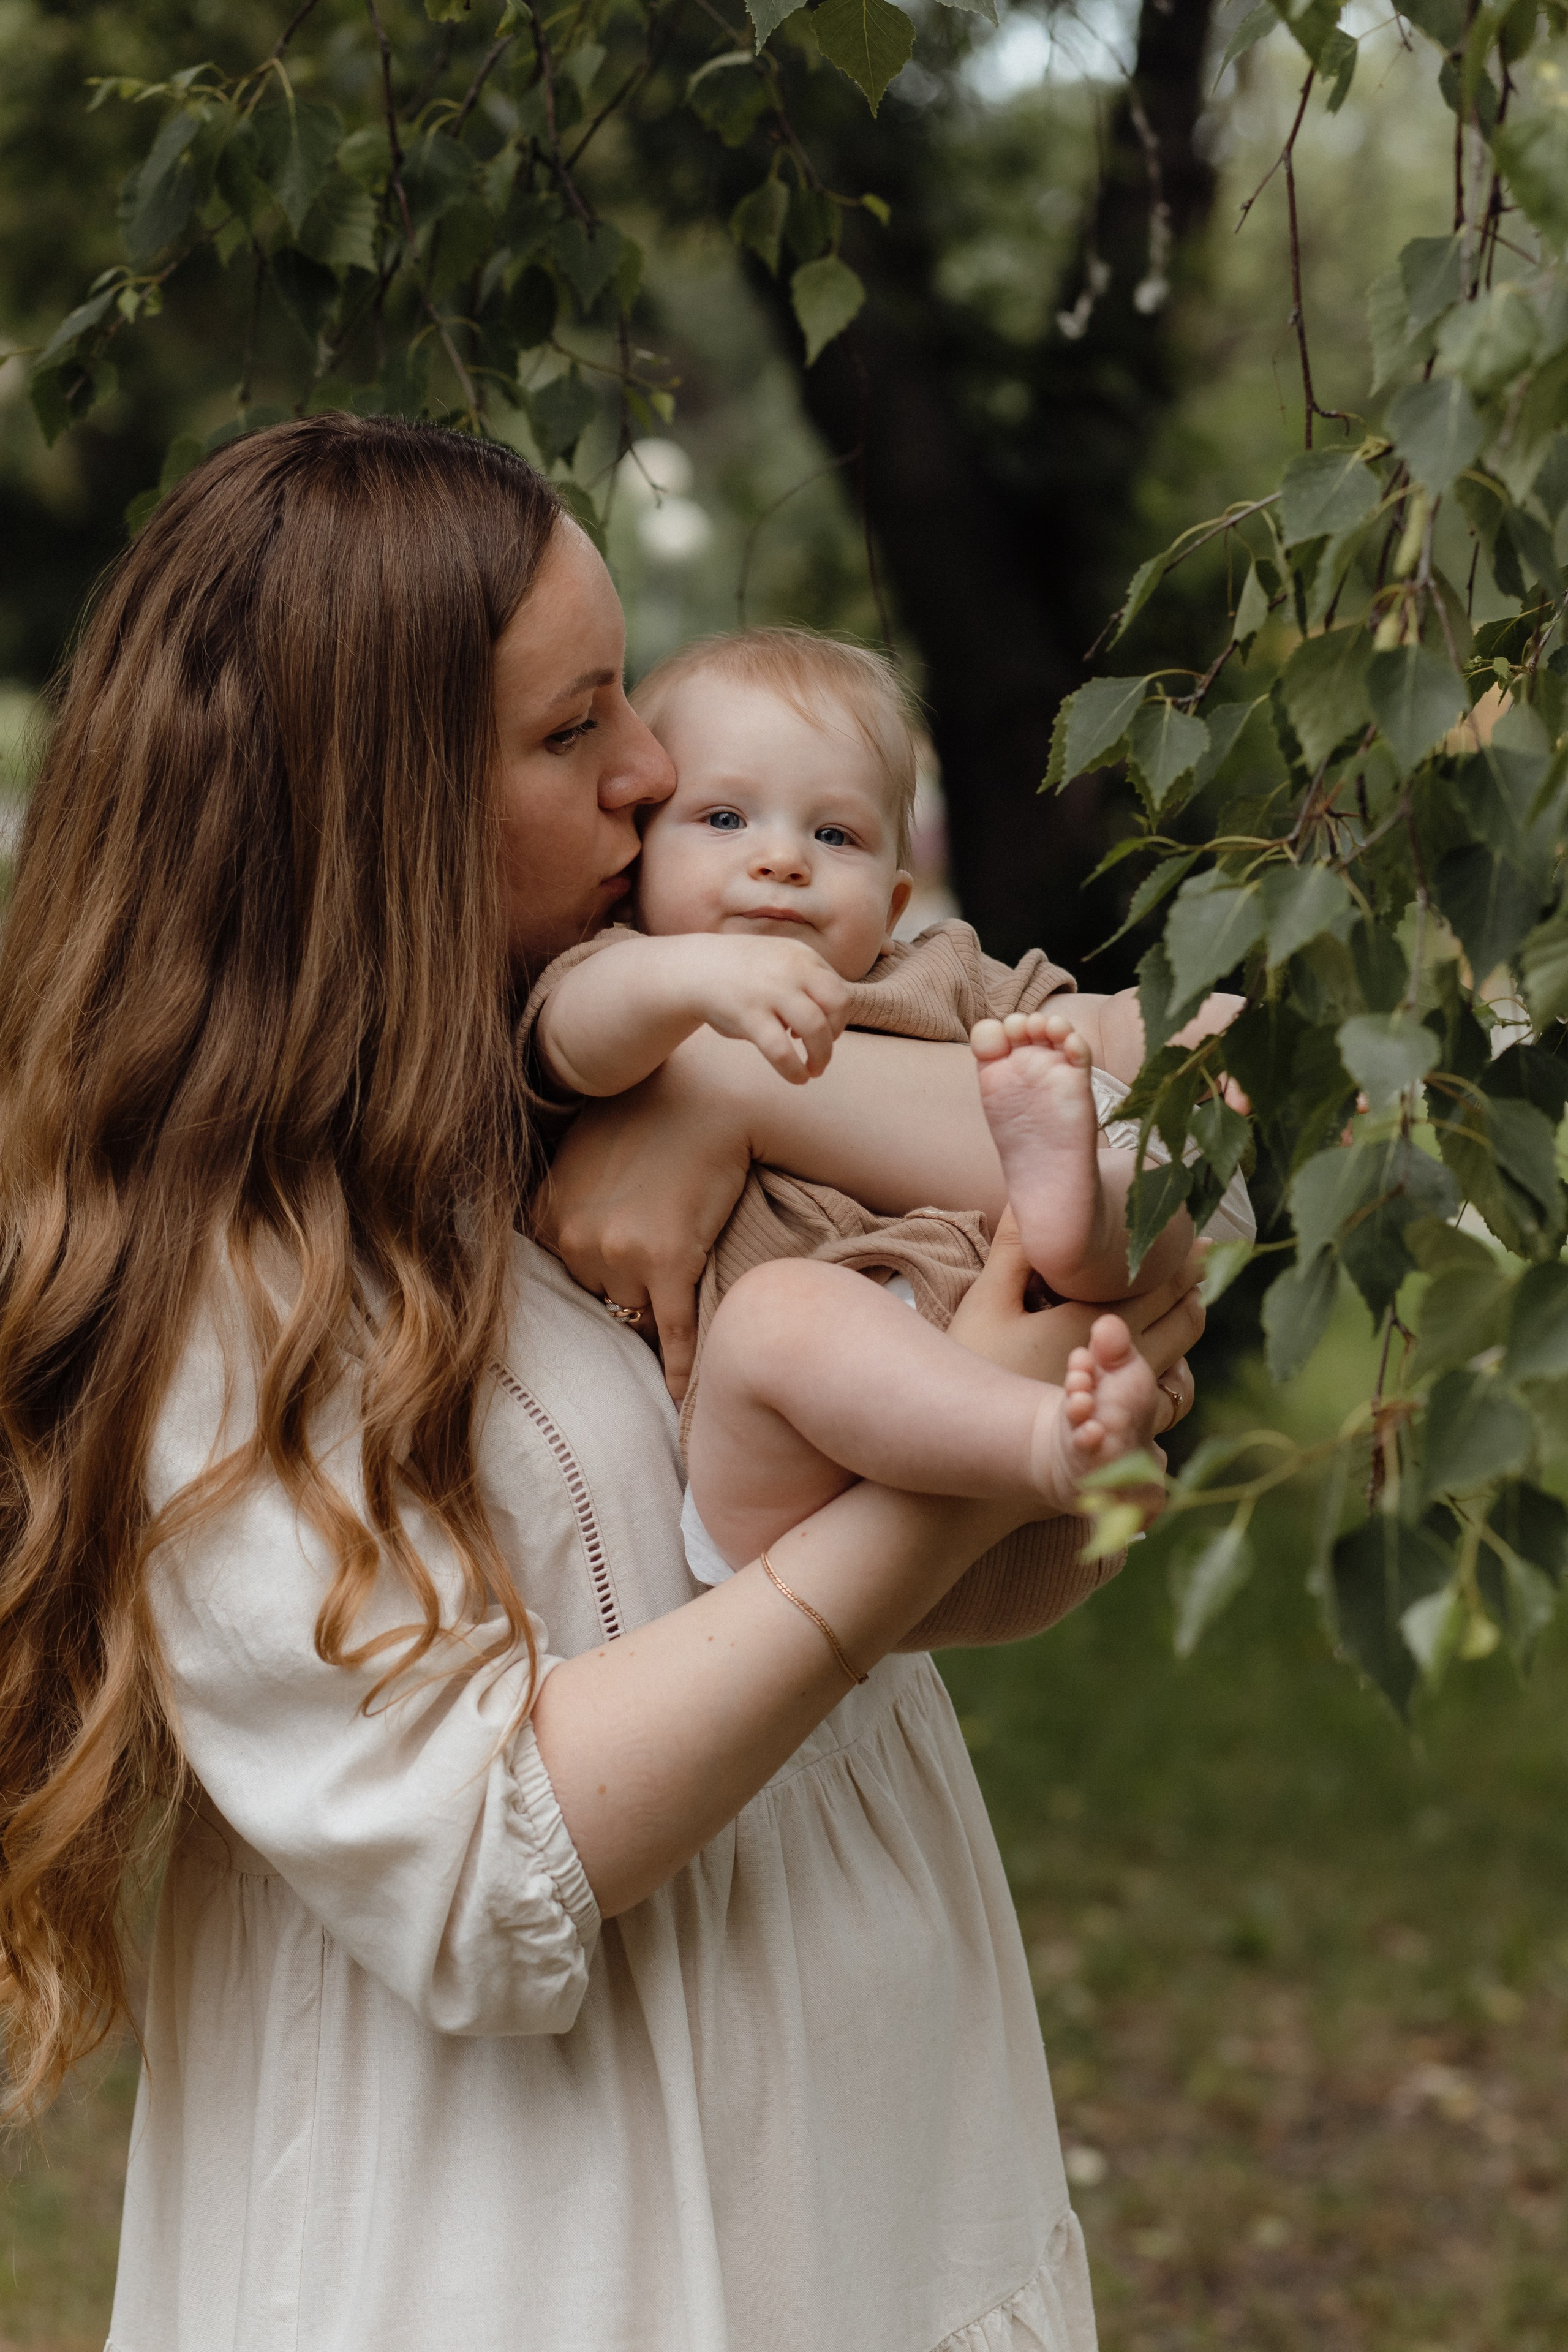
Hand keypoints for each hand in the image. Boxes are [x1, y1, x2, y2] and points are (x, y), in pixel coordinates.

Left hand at [535, 1036, 754, 1399]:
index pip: (565, 1275)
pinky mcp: (668, 1263)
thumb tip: (553, 1242)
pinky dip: (676, 1367)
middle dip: (626, 1288)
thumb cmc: (650, 1119)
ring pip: (636, 1311)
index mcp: (547, 1212)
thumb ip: (561, 1198)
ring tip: (679, 1277)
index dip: (596, 1277)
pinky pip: (671, 1330)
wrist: (709, 1100)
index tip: (613, 1284)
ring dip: (655, 1305)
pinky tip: (677, 1397)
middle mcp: (574, 1237)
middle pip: (601, 1296)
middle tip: (655, 1261)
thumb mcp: (581, 1150)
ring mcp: (619, 1253)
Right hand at [679, 934, 849, 1085]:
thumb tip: (831, 1024)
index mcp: (803, 957)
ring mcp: (770, 991)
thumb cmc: (744, 974)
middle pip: (836, 1006)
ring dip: (821, 1056)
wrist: (696, 969)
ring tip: (814, 1071)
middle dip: (835, 1036)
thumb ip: (808, 983)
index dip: (838, 1019)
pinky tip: (797, 1078)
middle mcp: (791, 970)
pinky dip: (794, 1069)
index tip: (824, 1032)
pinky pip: (781, 1050)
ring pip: (815, 1028)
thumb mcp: (781, 962)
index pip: (839, 991)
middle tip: (823, 1055)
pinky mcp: (748, 1015)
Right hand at [948, 1212, 1203, 1442]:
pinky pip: (1164, 1399)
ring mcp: (1124, 1402)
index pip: (1162, 1286)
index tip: (1205, 1239)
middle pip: (1182, 1323)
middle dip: (1193, 1291)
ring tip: (1184, 1307)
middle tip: (1203, 1265)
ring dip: (1183, 1331)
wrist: (971, 1438)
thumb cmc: (976, 1366)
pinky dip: (1170, 1372)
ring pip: (1179, 1364)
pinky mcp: (1116, 1425)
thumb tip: (1029, 1197)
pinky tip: (1159, 1360)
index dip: (1187, 1260)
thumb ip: (1014, 1247)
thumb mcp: (988, 1299)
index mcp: (1099, 1325)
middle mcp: (1124, 1366)